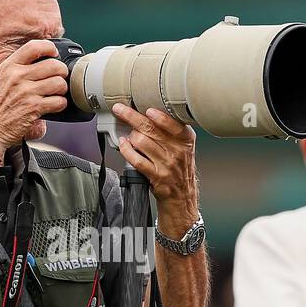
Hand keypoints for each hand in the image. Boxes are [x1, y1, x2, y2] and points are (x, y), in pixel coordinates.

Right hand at [0, 39, 68, 157]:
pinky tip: (54, 106)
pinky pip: (59, 101)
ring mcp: (26, 92)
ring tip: (56, 94)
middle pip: (53, 65)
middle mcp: (17, 76)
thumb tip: (42, 62)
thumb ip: (17, 69)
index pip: (34, 47)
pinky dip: (61, 104)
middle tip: (59, 78)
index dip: (49, 48)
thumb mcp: (0, 81)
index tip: (54, 54)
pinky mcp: (34, 108)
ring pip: (59, 83)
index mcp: (9, 67)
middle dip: (61, 72)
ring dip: (62, 89)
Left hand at [112, 103, 199, 230]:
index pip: (173, 124)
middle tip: (119, 109)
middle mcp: (178, 151)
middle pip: (151, 129)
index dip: (159, 116)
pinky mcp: (156, 176)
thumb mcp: (184, 148)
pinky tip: (123, 145)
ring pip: (142, 142)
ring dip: (130, 136)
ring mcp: (167, 164)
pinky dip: (126, 150)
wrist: (182, 197)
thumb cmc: (180, 169)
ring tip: (128, 136)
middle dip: (131, 116)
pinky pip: (137, 159)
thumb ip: (172, 132)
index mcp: (186, 140)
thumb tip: (148, 114)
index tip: (146, 108)